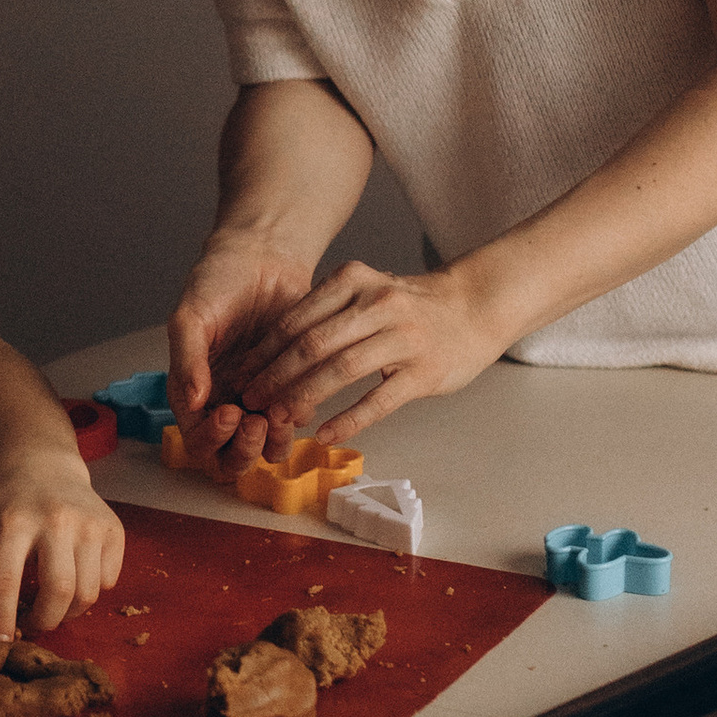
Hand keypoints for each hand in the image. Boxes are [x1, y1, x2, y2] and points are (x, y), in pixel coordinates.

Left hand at [0, 464, 125, 643]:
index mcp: (14, 521)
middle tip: (32, 625)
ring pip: (88, 592)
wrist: (46, 469)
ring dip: (68, 612)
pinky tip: (73, 580)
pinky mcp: (113, 529)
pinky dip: (91, 592)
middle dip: (45, 622)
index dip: (2, 618)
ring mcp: (89, 523)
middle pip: (59, 591)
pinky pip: (109, 582)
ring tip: (51, 605)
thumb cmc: (6, 508)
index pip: (6, 580)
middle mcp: (56, 520)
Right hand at [166, 231, 313, 471]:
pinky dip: (297, 415)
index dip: (212, 438)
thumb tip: (193, 401)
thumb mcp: (190, 316)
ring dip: (272, 441)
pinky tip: (302, 393)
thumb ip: (186, 360)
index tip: (229, 412)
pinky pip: (295, 418)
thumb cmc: (218, 280)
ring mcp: (257, 397)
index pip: (196, 439)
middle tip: (256, 421)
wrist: (262, 255)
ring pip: (265, 446)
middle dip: (244, 449)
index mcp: (192, 391)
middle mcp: (223, 401)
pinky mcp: (290, 386)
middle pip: (230, 456)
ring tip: (279, 415)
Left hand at [228, 260, 513, 441]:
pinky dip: (347, 420)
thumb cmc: (411, 307)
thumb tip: (270, 346)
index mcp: (354, 281)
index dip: (264, 351)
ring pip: (341, 371)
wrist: (475, 307)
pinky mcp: (423, 371)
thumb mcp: (367, 290)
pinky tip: (324, 435)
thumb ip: (327, 309)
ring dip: (303, 398)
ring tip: (280, 419)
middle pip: (312, 344)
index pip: (296, 319)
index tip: (241, 374)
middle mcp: (377, 304)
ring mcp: (403, 337)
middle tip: (251, 400)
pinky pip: (378, 400)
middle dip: (274, 376)